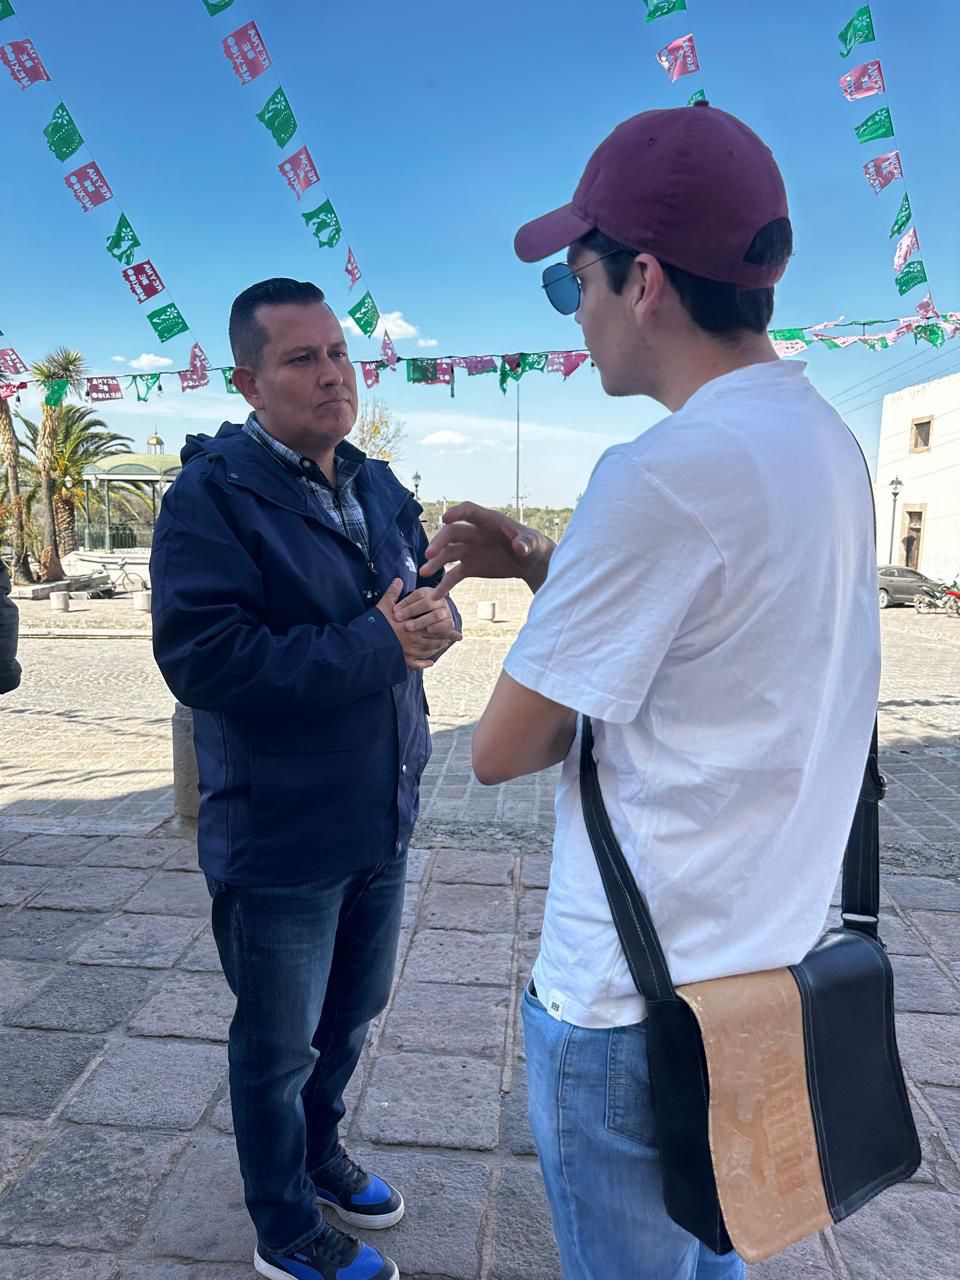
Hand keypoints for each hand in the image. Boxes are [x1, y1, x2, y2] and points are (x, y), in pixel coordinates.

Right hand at [375, 579, 449, 670]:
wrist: (365, 642)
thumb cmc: (375, 623)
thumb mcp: (384, 606)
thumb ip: (393, 593)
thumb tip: (398, 580)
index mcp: (413, 626)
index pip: (434, 627)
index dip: (444, 628)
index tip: (452, 628)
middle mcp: (414, 640)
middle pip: (434, 640)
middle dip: (443, 639)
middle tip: (450, 638)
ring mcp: (409, 652)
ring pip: (428, 651)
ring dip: (436, 649)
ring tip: (441, 646)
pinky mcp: (402, 661)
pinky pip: (417, 664)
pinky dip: (425, 664)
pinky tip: (430, 663)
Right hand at [420, 502, 554, 598]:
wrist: (530, 562)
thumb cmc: (533, 546)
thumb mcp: (533, 544)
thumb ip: (526, 543)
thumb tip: (520, 546)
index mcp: (489, 522)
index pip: (469, 511)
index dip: (456, 513)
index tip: (445, 519)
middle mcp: (475, 534)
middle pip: (452, 534)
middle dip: (439, 542)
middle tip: (430, 555)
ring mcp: (470, 550)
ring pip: (448, 554)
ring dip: (435, 562)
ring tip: (425, 572)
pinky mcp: (470, 567)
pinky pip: (454, 575)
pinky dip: (445, 585)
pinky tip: (436, 596)